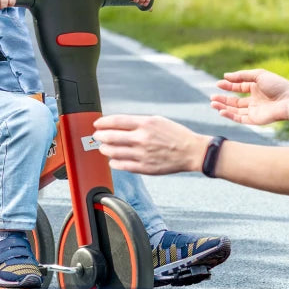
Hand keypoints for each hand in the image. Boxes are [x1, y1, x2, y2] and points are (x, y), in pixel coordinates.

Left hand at [92, 114, 206, 174]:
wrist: (191, 152)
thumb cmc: (175, 134)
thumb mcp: (157, 120)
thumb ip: (137, 122)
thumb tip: (117, 125)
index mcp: (145, 124)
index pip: (116, 121)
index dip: (102, 122)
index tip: (97, 124)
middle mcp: (142, 138)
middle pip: (111, 137)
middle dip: (99, 136)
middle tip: (97, 136)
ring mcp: (142, 154)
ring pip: (113, 152)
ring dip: (104, 149)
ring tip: (103, 147)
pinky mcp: (145, 168)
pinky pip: (122, 166)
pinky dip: (114, 162)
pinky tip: (112, 160)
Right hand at [210, 69, 288, 125]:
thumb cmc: (277, 85)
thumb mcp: (258, 75)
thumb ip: (241, 76)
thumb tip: (225, 76)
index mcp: (256, 88)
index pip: (239, 87)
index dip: (228, 86)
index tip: (218, 84)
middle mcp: (254, 100)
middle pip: (235, 101)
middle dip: (223, 99)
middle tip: (212, 97)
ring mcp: (254, 110)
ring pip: (235, 110)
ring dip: (223, 107)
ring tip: (212, 103)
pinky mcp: (255, 120)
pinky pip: (239, 118)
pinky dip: (230, 115)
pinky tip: (221, 111)